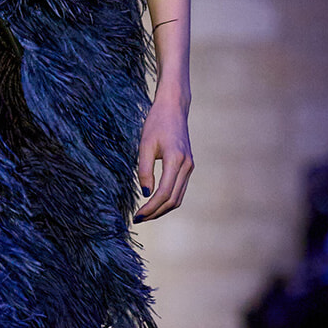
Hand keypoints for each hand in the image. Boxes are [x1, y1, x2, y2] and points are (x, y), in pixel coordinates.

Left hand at [134, 93, 193, 221]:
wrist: (174, 108)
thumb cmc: (156, 123)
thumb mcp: (145, 145)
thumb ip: (144, 170)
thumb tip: (145, 194)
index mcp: (176, 160)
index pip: (164, 193)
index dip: (150, 207)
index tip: (137, 215)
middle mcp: (186, 165)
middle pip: (173, 200)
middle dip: (155, 213)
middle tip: (138, 219)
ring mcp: (189, 167)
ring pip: (178, 197)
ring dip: (162, 209)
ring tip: (145, 214)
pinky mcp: (188, 166)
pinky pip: (179, 189)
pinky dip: (168, 200)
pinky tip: (154, 202)